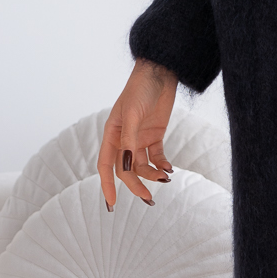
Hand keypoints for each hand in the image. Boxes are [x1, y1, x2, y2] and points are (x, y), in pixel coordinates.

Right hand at [98, 60, 178, 210]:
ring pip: (143, 166)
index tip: (112, 204)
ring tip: (166, 178)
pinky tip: (170, 169)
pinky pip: (157, 158)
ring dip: (153, 175)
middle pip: (127, 170)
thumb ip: (129, 141)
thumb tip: (127, 168)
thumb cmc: (141, 89)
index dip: (108, 185)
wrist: (161, 73)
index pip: (106, 166)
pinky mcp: (155, 137)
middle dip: (136, 185)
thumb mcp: (132, 114)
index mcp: (111, 134)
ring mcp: (139, 139)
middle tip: (149, 199)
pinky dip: (163, 165)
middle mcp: (123, 139)